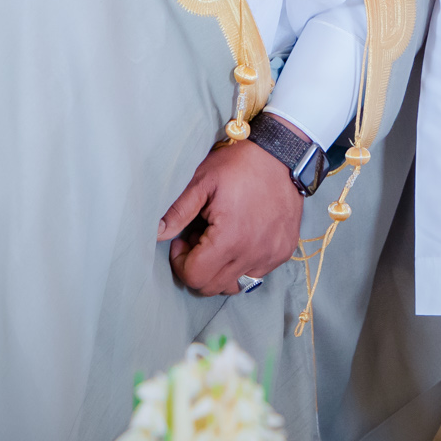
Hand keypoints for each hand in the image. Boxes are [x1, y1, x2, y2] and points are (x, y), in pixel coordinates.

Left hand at [157, 136, 303, 295]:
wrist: (282, 154)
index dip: (180, 263)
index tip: (181, 241)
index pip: (195, 277)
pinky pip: (256, 273)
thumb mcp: (203, 182)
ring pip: (235, 284)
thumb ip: (178, 212)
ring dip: (219, 269)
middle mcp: (253, 254)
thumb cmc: (240, 165)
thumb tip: (157, 233)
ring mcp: (271, 256)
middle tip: (198, 239)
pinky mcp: (283, 252)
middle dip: (197, 268)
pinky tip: (240, 237)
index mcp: (230, 239)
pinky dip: (242, 263)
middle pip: (213, 287)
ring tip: (219, 240)